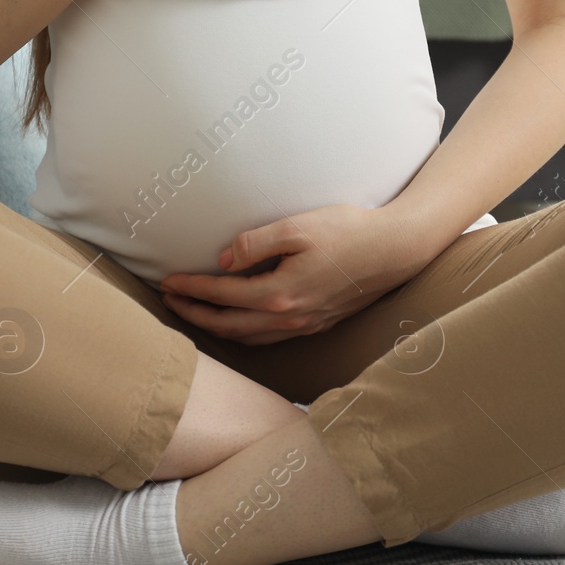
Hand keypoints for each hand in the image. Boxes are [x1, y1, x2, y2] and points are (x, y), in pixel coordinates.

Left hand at [156, 204, 434, 345]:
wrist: (396, 249)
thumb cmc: (350, 231)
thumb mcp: (298, 226)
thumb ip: (256, 243)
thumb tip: (223, 259)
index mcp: (280, 294)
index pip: (222, 296)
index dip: (191, 290)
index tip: (167, 281)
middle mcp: (290, 318)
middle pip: (229, 326)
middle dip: (194, 315)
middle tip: (169, 302)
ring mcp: (305, 325)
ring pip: (249, 338)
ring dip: (217, 328)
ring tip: (196, 313)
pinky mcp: (317, 324)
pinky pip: (270, 338)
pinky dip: (245, 333)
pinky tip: (239, 322)